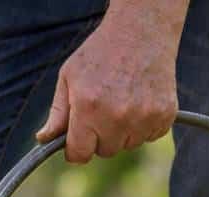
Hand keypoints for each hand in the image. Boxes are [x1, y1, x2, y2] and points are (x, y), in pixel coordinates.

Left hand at [36, 2, 187, 162]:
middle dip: (100, 136)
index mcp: (88, 109)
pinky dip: (145, 125)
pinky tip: (140, 101)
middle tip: (103, 108)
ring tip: (123, 101)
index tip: (78, 138)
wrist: (141, 30)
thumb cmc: (100, 53)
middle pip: (105, 151)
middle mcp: (116, 117)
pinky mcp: (164, 115)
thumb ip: (57, 113)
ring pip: (128, 145)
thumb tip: (43, 139)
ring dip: (123, 132)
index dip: (76, 148)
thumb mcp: (69, 77)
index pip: (80, 154)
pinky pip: (150, 136)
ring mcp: (143, 117)